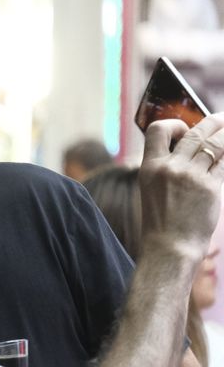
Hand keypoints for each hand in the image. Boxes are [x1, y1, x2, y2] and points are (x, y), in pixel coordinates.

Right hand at [139, 113, 223, 260]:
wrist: (169, 247)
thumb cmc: (162, 222)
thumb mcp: (153, 190)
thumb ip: (168, 168)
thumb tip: (192, 149)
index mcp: (149, 167)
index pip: (158, 130)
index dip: (175, 124)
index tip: (186, 129)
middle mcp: (169, 167)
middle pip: (194, 133)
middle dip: (213, 123)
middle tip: (222, 119)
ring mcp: (191, 176)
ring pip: (215, 144)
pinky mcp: (210, 187)